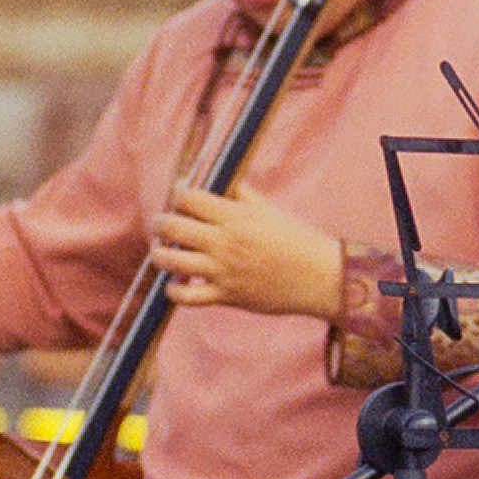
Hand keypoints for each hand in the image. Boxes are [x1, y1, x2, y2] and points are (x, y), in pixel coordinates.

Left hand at [150, 182, 343, 319]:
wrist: (319, 277)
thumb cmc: (297, 239)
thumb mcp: (270, 210)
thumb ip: (243, 195)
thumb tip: (224, 181)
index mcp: (236, 216)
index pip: (189, 199)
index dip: (178, 197)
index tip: (179, 201)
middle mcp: (225, 242)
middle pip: (172, 227)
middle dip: (159, 223)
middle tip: (160, 224)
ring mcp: (224, 271)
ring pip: (172, 261)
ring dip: (159, 255)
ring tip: (162, 252)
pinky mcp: (227, 296)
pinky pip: (187, 296)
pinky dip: (174, 291)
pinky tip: (176, 284)